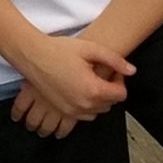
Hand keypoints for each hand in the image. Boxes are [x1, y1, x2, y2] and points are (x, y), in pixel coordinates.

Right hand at [13, 34, 133, 129]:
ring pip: (98, 110)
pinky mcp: (64, 111)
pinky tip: (80, 88)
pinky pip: (85, 114)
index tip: (112, 71)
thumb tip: (131, 70)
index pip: (120, 94)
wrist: (31, 55)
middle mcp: (84, 104)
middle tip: (100, 73)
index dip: (119, 80)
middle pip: (111, 103)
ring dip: (99, 99)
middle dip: (110, 89)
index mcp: (93, 89)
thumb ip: (114, 60)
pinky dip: (87, 104)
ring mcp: (73, 110)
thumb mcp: (90, 48)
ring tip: (90, 81)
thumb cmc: (57, 50)